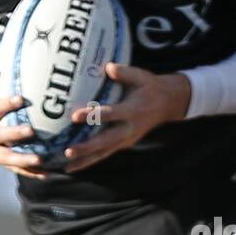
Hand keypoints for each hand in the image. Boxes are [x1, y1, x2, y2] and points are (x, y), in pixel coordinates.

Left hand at [62, 64, 190, 174]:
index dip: (92, 115)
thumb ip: (124, 72)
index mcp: (132, 111)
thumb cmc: (150, 87)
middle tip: (68, 151)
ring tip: (67, 167)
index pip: (110, 114)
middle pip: (105, 141)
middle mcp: (129, 129)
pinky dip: (90, 161)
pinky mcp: (123, 144)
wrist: (168, 104)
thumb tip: (108, 67)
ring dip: (86, 160)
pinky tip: (74, 166)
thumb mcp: (141, 76)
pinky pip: (105, 154)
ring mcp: (127, 140)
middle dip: (86, 148)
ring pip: (104, 153)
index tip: (74, 116)